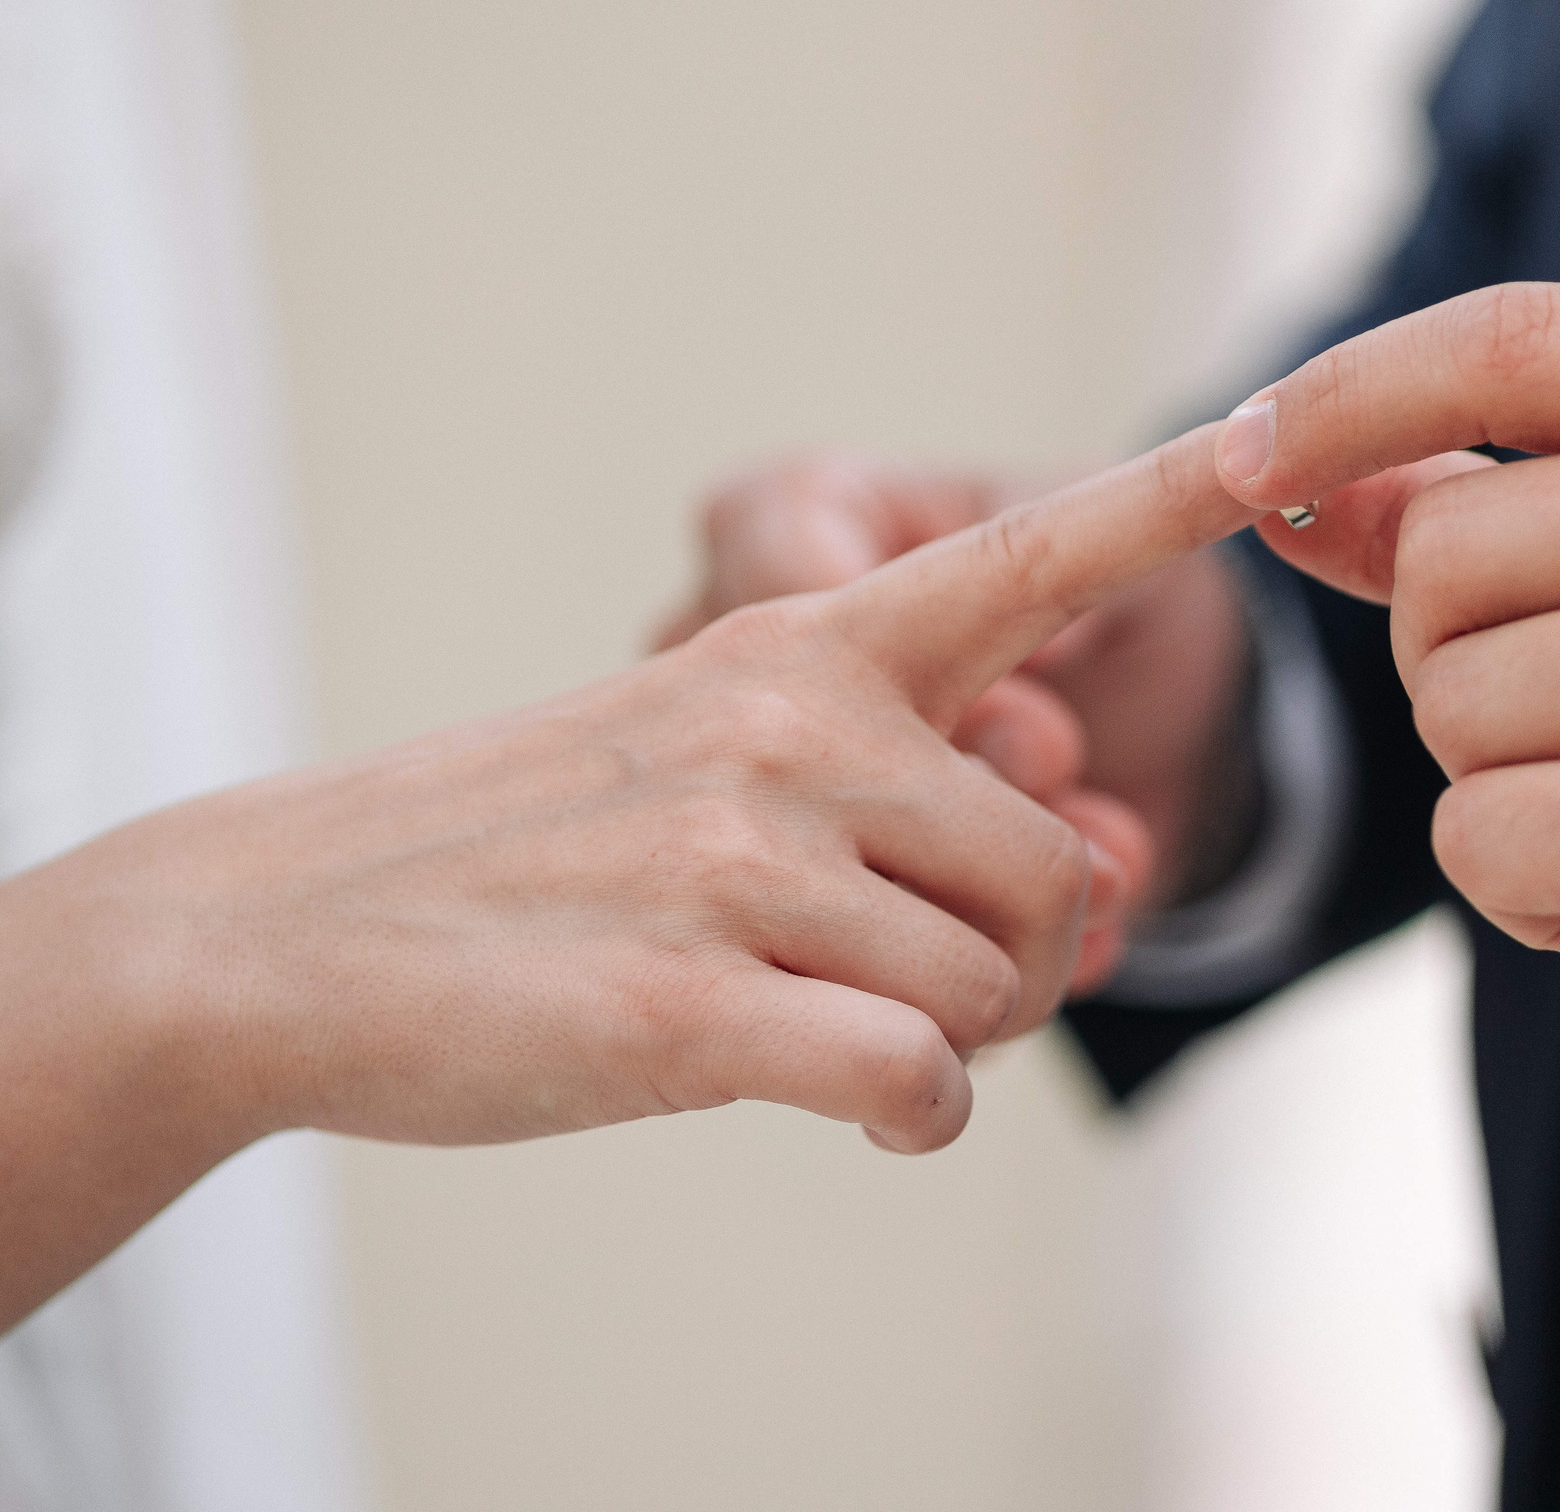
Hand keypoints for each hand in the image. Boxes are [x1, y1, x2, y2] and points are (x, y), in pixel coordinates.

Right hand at [0, 426, 1257, 1488]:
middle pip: (1052, 878)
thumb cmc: (521, 852)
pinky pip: (914, 1081)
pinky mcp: (686, 1001)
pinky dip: (910, 1119)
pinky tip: (848, 1106)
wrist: (280, 928)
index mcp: (801, 644)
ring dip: (942, 1047)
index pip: (1018, 558)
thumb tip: (1088, 881)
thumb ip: (889, 793)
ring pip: (987, 994)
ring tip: (826, 1029)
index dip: (1161, 503)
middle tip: (912, 991)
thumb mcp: (697, 755)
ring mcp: (736, 858)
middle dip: (1018, 967)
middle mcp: (788, 725)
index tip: (1279, 439)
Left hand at [1221, 284, 1559, 1168]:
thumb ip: (1505, 506)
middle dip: (1472, 670)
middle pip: (1444, 554)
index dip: (1348, 396)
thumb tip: (1293, 475)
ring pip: (1447, 703)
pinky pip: (1478, 837)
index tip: (1242, 457)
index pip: (1511, 341)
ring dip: (1510, 790)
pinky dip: (1529, 893)